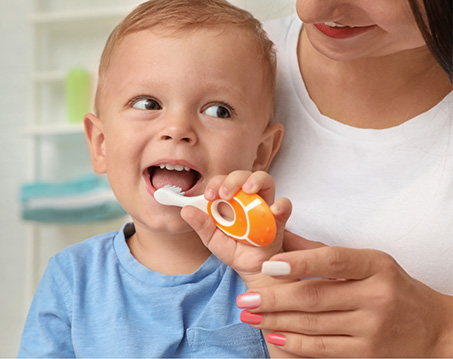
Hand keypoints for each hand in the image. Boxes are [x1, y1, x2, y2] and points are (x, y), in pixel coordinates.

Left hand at [181, 170, 291, 283]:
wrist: (251, 268)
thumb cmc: (233, 250)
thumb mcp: (212, 239)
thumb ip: (201, 225)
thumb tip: (185, 210)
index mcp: (229, 200)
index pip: (223, 181)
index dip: (216, 183)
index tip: (209, 196)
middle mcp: (247, 198)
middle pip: (243, 175)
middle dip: (233, 179)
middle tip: (224, 193)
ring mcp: (264, 205)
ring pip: (264, 181)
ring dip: (256, 181)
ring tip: (248, 190)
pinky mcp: (278, 218)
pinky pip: (284, 205)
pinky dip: (281, 205)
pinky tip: (273, 210)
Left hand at [237, 242, 452, 356]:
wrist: (431, 327)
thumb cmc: (391, 286)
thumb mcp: (367, 261)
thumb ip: (323, 251)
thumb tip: (281, 236)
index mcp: (374, 265)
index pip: (332, 260)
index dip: (298, 262)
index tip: (267, 265)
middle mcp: (375, 295)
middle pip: (315, 297)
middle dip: (274, 298)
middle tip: (244, 299)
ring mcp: (372, 327)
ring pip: (314, 324)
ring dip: (276, 320)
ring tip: (249, 316)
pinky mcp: (368, 353)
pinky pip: (324, 348)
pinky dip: (296, 343)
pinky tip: (274, 335)